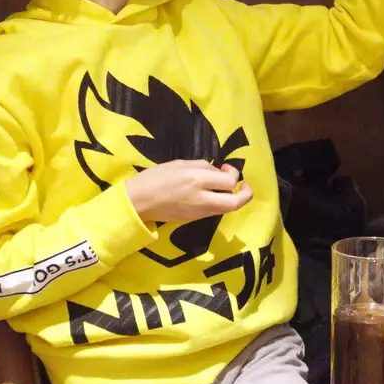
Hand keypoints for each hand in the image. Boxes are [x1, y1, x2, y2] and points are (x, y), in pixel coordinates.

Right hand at [125, 160, 252, 225]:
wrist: (138, 202)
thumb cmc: (155, 178)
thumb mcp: (179, 163)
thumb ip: (202, 166)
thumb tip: (217, 172)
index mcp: (196, 179)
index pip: (229, 181)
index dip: (234, 173)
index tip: (225, 167)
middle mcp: (202, 198)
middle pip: (235, 203)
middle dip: (245, 194)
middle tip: (244, 185)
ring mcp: (199, 212)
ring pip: (226, 209)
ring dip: (232, 198)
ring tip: (225, 187)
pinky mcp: (194, 219)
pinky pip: (214, 211)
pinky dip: (219, 202)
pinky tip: (212, 193)